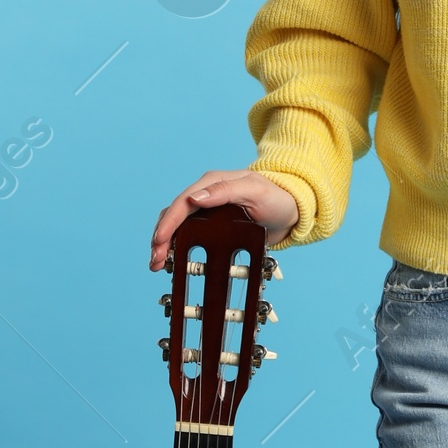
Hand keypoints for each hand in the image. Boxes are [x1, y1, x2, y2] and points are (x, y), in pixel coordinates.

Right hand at [150, 171, 300, 270]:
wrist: (291, 210)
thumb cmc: (276, 197)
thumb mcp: (254, 191)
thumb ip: (225, 192)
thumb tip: (194, 198)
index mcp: (212, 184)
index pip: (182, 203)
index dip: (168, 223)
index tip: (160, 241)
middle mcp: (206, 196)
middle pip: (174, 216)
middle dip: (162, 238)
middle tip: (156, 260)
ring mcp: (208, 212)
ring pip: (178, 227)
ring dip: (166, 245)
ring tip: (158, 264)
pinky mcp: (213, 226)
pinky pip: (190, 236)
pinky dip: (179, 248)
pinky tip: (173, 262)